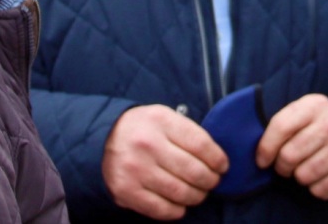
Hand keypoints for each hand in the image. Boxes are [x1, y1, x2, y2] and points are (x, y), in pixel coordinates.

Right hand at [102, 105, 228, 219]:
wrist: (105, 137)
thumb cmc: (144, 128)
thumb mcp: (165, 117)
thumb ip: (188, 133)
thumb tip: (217, 159)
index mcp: (160, 120)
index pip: (201, 144)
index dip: (217, 159)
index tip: (222, 166)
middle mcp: (147, 144)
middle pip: (194, 171)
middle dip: (210, 181)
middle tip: (212, 181)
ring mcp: (135, 169)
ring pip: (180, 192)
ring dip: (196, 196)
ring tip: (199, 193)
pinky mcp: (126, 191)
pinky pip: (161, 208)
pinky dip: (177, 210)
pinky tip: (181, 205)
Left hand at [255, 94, 327, 199]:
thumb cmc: (317, 126)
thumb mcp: (301, 113)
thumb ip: (281, 124)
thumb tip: (258, 152)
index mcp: (315, 106)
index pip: (280, 127)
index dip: (265, 148)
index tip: (262, 160)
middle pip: (289, 156)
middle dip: (281, 166)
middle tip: (285, 166)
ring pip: (304, 175)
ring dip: (299, 177)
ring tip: (304, 169)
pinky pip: (320, 190)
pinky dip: (315, 188)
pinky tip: (320, 176)